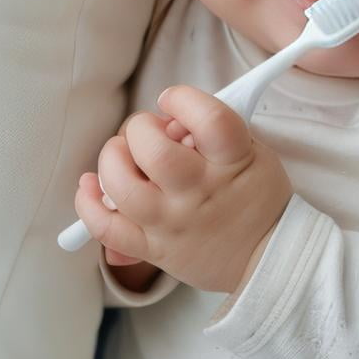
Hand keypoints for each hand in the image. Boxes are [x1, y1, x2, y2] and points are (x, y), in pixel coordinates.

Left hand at [74, 85, 292, 295]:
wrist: (269, 259)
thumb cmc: (256, 197)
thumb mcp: (254, 152)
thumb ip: (213, 129)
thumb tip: (165, 119)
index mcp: (232, 162)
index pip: (206, 117)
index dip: (180, 99)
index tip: (171, 100)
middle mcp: (199, 193)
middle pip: (152, 149)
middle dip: (139, 128)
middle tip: (146, 133)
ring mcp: (172, 223)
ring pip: (121, 186)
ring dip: (111, 161)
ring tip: (122, 158)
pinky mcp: (154, 249)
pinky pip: (107, 229)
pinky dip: (88, 206)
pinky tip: (90, 188)